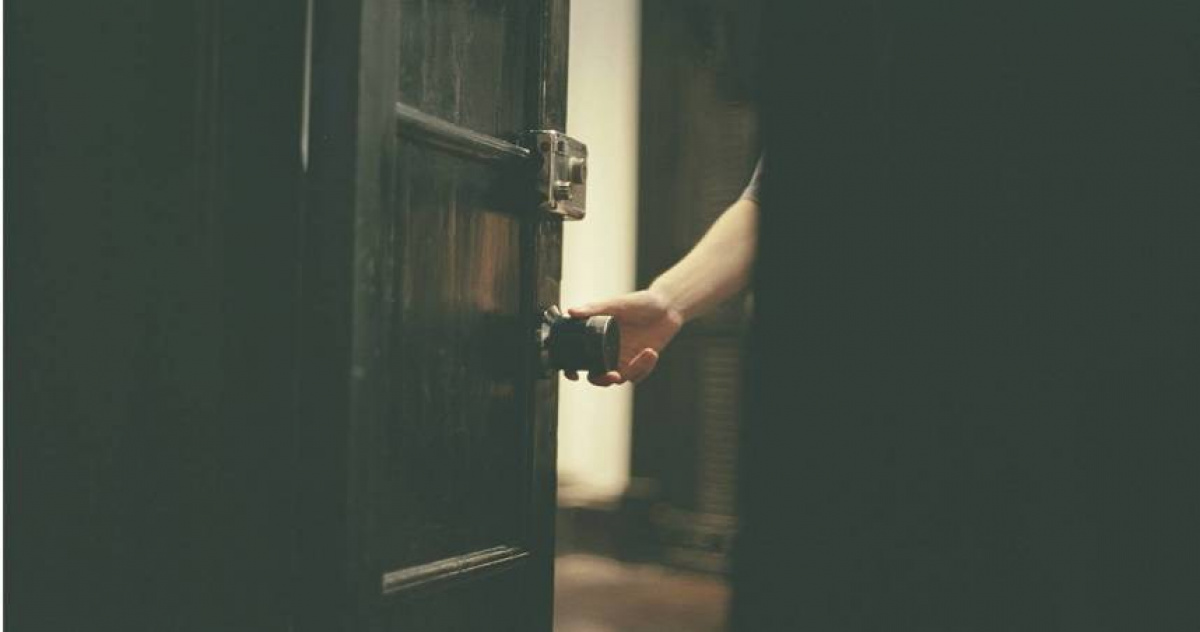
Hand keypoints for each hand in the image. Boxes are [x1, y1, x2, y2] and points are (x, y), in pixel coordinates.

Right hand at [564, 290, 683, 386]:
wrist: (667, 307)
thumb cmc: (640, 302)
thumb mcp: (617, 305)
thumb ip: (594, 309)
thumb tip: (570, 312)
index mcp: (597, 337)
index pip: (578, 357)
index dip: (571, 368)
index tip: (574, 375)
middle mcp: (607, 350)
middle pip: (596, 376)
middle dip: (603, 380)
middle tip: (614, 376)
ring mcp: (623, 358)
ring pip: (620, 378)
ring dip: (634, 370)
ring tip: (648, 352)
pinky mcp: (639, 363)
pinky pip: (637, 376)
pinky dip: (645, 368)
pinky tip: (652, 352)